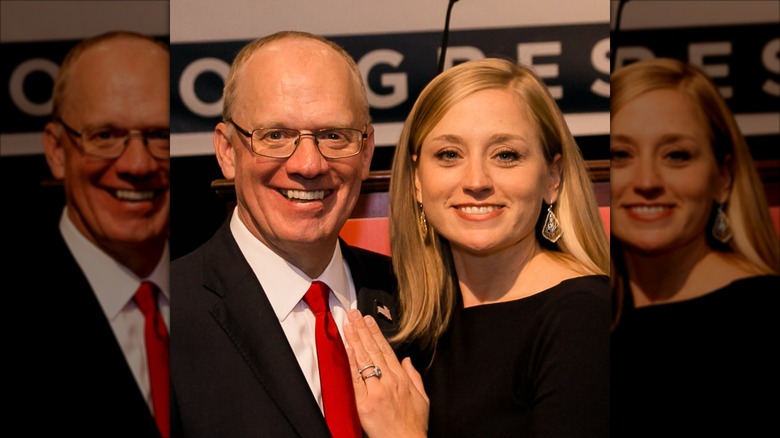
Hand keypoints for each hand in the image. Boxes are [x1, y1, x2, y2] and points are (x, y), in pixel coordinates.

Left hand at [344, 309, 428, 437]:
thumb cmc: (414, 425)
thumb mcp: (422, 398)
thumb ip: (414, 377)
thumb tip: (407, 360)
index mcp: (402, 379)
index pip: (386, 350)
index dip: (376, 333)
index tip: (368, 320)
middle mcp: (389, 381)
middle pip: (373, 350)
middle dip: (363, 330)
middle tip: (354, 314)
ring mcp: (376, 391)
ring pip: (364, 360)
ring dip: (355, 340)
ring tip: (348, 324)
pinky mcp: (365, 403)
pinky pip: (356, 379)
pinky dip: (351, 362)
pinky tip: (347, 348)